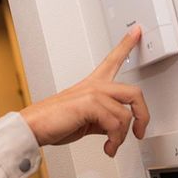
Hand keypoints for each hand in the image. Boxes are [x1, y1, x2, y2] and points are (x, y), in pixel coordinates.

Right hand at [20, 27, 149, 156]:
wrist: (34, 126)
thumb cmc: (53, 122)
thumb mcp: (85, 120)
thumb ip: (103, 120)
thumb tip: (116, 130)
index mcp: (92, 85)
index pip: (112, 60)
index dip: (126, 44)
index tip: (136, 31)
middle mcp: (95, 86)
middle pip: (134, 92)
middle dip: (143, 115)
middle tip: (139, 131)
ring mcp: (93, 93)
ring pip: (126, 114)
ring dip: (121, 137)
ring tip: (112, 145)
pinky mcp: (90, 104)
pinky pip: (115, 123)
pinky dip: (114, 140)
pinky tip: (107, 147)